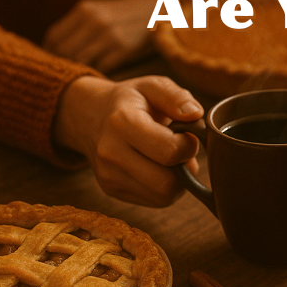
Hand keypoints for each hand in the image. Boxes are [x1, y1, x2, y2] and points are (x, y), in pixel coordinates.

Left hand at [43, 0, 159, 72]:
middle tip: (71, 76)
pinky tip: (103, 78)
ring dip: (81, 72)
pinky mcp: (123, 48)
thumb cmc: (132, 15)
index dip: (52, 54)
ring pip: (80, 61)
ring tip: (85, 80)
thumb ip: (84, 26)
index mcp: (85, 9)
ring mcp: (108, 35)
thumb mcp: (104, 11)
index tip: (58, 64)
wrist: (164, 8)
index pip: (54, 37)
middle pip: (62, 51)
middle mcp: (93, 21)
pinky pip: (100, 68)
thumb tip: (61, 50)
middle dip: (64, 65)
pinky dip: (99, 74)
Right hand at [53, 75, 202, 206]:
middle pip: (167, 183)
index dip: (189, 145)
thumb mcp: (153, 86)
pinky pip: (154, 201)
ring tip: (171, 159)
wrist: (90, 115)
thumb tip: (196, 114)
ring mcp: (108, 175)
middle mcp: (111, 153)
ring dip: (178, 180)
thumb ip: (177, 97)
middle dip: (185, 167)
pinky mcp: (111, 190)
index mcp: (122, 122)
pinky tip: (159, 167)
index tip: (187, 134)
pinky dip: (165, 187)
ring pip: (163, 196)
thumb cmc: (131, 100)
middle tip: (182, 150)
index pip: (170, 151)